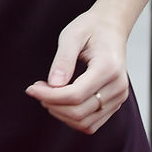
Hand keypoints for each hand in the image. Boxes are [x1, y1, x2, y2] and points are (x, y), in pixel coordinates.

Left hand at [25, 7, 131, 133]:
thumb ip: (63, 60)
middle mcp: (118, 86)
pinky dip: (72, 118)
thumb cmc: (90, 28)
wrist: (111, 28)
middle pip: (79, 112)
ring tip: (47, 95)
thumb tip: (53, 84)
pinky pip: (92, 123)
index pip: (75, 95)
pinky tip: (60, 101)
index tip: (31, 88)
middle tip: (37, 89)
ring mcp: (119, 97)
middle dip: (52, 104)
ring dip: (61, 114)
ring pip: (85, 123)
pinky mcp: (115, 103)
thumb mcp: (71, 36)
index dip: (49, 96)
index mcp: (108, 68)